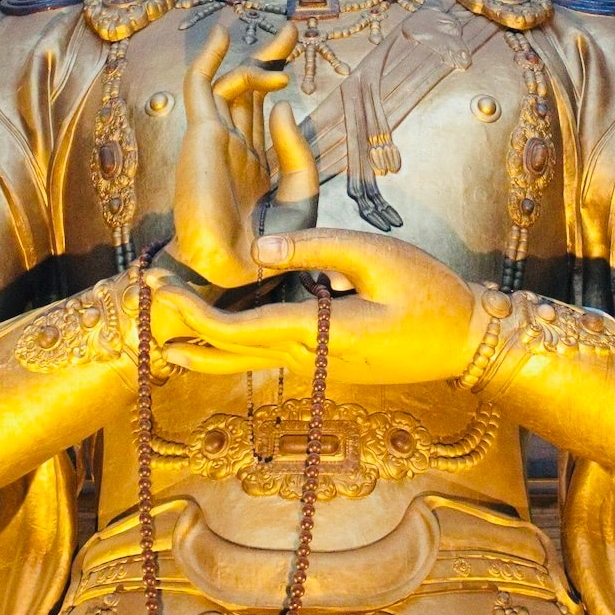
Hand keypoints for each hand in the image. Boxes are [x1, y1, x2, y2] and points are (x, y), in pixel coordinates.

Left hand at [149, 230, 482, 384]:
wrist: (469, 342)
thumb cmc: (432, 294)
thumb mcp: (379, 257)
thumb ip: (317, 248)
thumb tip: (259, 248)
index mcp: (320, 332)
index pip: (241, 329)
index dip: (195, 314)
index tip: (164, 292)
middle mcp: (312, 358)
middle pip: (234, 353)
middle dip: (186, 332)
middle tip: (145, 307)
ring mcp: (322, 366)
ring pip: (250, 361)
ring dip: (207, 347)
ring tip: (166, 338)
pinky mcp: (330, 362)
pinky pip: (271, 356)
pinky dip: (238, 347)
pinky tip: (222, 336)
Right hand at [165, 23, 318, 288]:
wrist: (235, 269)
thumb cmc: (268, 243)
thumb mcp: (300, 192)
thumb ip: (296, 148)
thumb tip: (282, 103)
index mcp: (254, 162)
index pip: (265, 111)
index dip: (277, 81)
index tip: (295, 54)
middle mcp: (234, 146)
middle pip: (249, 92)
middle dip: (268, 58)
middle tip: (290, 31)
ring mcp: (215, 139)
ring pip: (229, 85)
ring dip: (254, 59)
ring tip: (285, 40)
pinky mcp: (201, 135)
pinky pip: (201, 89)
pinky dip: (209, 60)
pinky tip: (224, 37)